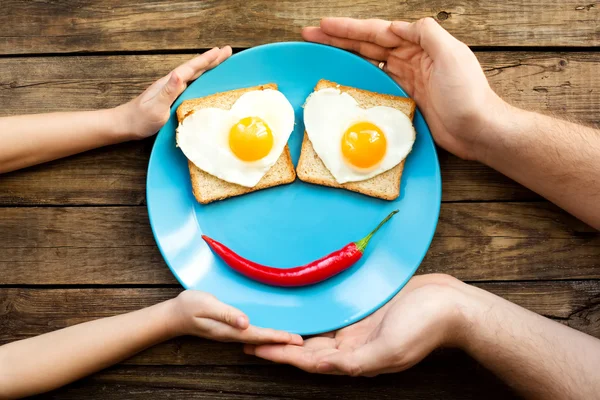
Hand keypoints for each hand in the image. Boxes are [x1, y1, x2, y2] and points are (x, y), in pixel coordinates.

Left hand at [117, 46, 232, 139]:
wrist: (125, 125)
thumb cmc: (140, 119)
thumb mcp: (156, 107)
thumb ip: (168, 91)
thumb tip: (179, 74)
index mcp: (170, 83)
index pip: (192, 69)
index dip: (207, 60)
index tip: (221, 51)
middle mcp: (171, 83)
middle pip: (195, 68)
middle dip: (211, 60)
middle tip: (227, 51)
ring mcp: (171, 89)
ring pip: (193, 74)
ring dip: (207, 67)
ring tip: (219, 61)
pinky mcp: (171, 97)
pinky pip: (191, 84)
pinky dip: (200, 78)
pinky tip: (203, 79)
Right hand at [168, 290, 302, 344]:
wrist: (174, 314)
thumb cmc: (190, 306)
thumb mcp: (207, 305)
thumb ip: (226, 314)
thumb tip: (245, 322)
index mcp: (230, 330)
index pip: (258, 335)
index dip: (277, 336)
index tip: (294, 338)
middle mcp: (233, 334)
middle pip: (261, 339)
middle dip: (281, 340)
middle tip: (301, 340)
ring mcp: (231, 332)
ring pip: (257, 337)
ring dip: (274, 337)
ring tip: (291, 337)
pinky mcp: (230, 327)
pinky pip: (251, 332)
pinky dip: (264, 332)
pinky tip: (270, 330)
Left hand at [244, 274, 471, 375]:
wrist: (449, 303)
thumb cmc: (424, 326)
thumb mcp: (390, 350)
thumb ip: (356, 362)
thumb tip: (320, 368)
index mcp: (357, 359)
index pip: (309, 360)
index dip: (280, 354)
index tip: (253, 347)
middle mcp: (353, 346)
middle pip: (307, 348)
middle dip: (279, 343)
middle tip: (249, 336)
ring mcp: (359, 328)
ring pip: (317, 332)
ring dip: (292, 331)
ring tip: (269, 325)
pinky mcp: (365, 311)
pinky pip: (333, 315)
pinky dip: (314, 315)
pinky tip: (302, 309)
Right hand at [303, 18, 507, 160]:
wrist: (477, 130)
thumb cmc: (467, 94)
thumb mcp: (451, 54)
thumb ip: (428, 33)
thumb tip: (403, 23)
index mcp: (421, 44)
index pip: (378, 31)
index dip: (350, 28)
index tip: (326, 26)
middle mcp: (413, 58)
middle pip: (369, 44)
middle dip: (340, 38)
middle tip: (312, 34)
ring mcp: (409, 78)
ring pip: (370, 61)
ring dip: (347, 54)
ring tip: (323, 50)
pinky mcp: (407, 98)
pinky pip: (378, 82)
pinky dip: (361, 77)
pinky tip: (347, 76)